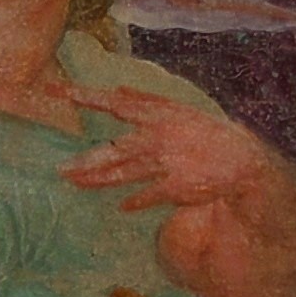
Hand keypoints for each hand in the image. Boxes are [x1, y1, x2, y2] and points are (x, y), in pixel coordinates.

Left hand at [63, 88, 276, 215]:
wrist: (242, 160)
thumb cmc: (205, 133)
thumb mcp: (179, 111)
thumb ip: (146, 100)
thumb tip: (117, 90)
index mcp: (156, 114)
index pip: (112, 102)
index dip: (82, 96)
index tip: (52, 91)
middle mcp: (157, 137)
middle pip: (112, 150)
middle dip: (85, 162)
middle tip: (59, 170)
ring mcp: (165, 163)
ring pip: (123, 174)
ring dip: (97, 180)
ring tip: (74, 182)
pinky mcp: (175, 187)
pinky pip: (145, 195)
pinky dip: (134, 202)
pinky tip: (123, 206)